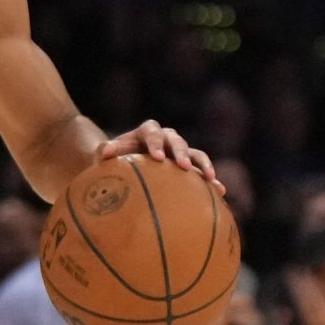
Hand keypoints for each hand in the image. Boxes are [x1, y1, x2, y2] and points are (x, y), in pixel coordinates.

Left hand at [96, 119, 220, 188]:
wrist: (125, 165)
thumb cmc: (113, 160)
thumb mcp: (106, 155)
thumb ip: (106, 151)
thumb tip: (104, 152)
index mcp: (147, 132)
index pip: (152, 133)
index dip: (156, 143)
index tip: (156, 157)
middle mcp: (167, 138)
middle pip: (177, 141)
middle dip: (181, 153)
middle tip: (184, 167)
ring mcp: (180, 151)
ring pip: (196, 154)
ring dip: (204, 165)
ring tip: (211, 179)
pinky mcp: (189, 165)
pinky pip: (203, 171)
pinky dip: (211, 180)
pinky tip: (220, 192)